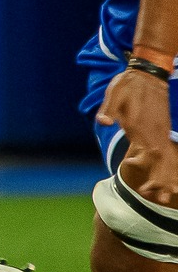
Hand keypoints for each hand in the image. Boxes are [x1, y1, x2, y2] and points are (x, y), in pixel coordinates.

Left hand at [100, 68, 177, 204]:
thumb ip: (109, 109)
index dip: (146, 167)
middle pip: (163, 161)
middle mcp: (154, 131)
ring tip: (168, 196)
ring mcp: (160, 131)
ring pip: (168, 158)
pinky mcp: (161, 129)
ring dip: (169, 176)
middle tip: (161, 198)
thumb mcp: (114, 95)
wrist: (147, 74)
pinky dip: (168, 165)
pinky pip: (167, 151)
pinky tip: (166, 177)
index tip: (141, 183)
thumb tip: (103, 120)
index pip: (149, 153)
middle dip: (163, 180)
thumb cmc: (128, 85)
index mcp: (142, 126)